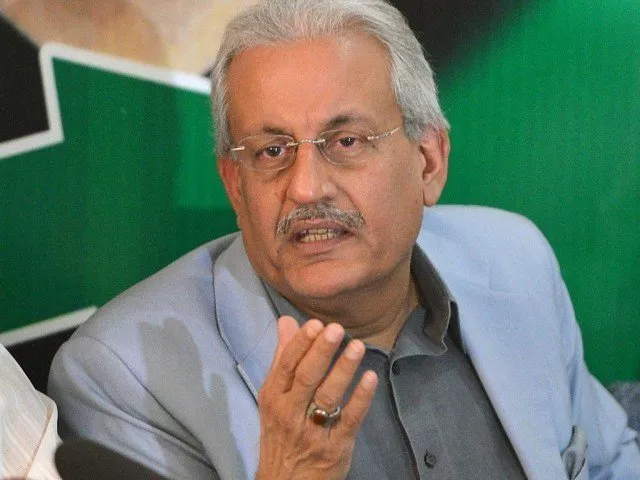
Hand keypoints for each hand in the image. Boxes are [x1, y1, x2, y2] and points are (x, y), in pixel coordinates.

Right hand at [256, 316, 377, 479]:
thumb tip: (286, 322)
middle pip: (306, 378)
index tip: (316, 323)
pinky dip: (360, 398)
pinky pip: (350, 419)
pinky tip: (370, 378)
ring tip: (357, 347)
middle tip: (337, 329)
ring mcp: (313, 431)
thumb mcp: (274, 397)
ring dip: (343, 370)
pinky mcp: (335, 447)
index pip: (286, 365)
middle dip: (322, 351)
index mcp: (274, 397)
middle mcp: (290, 413)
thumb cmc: (281, 432)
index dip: (301, 344)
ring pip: (328, 396)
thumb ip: (282, 358)